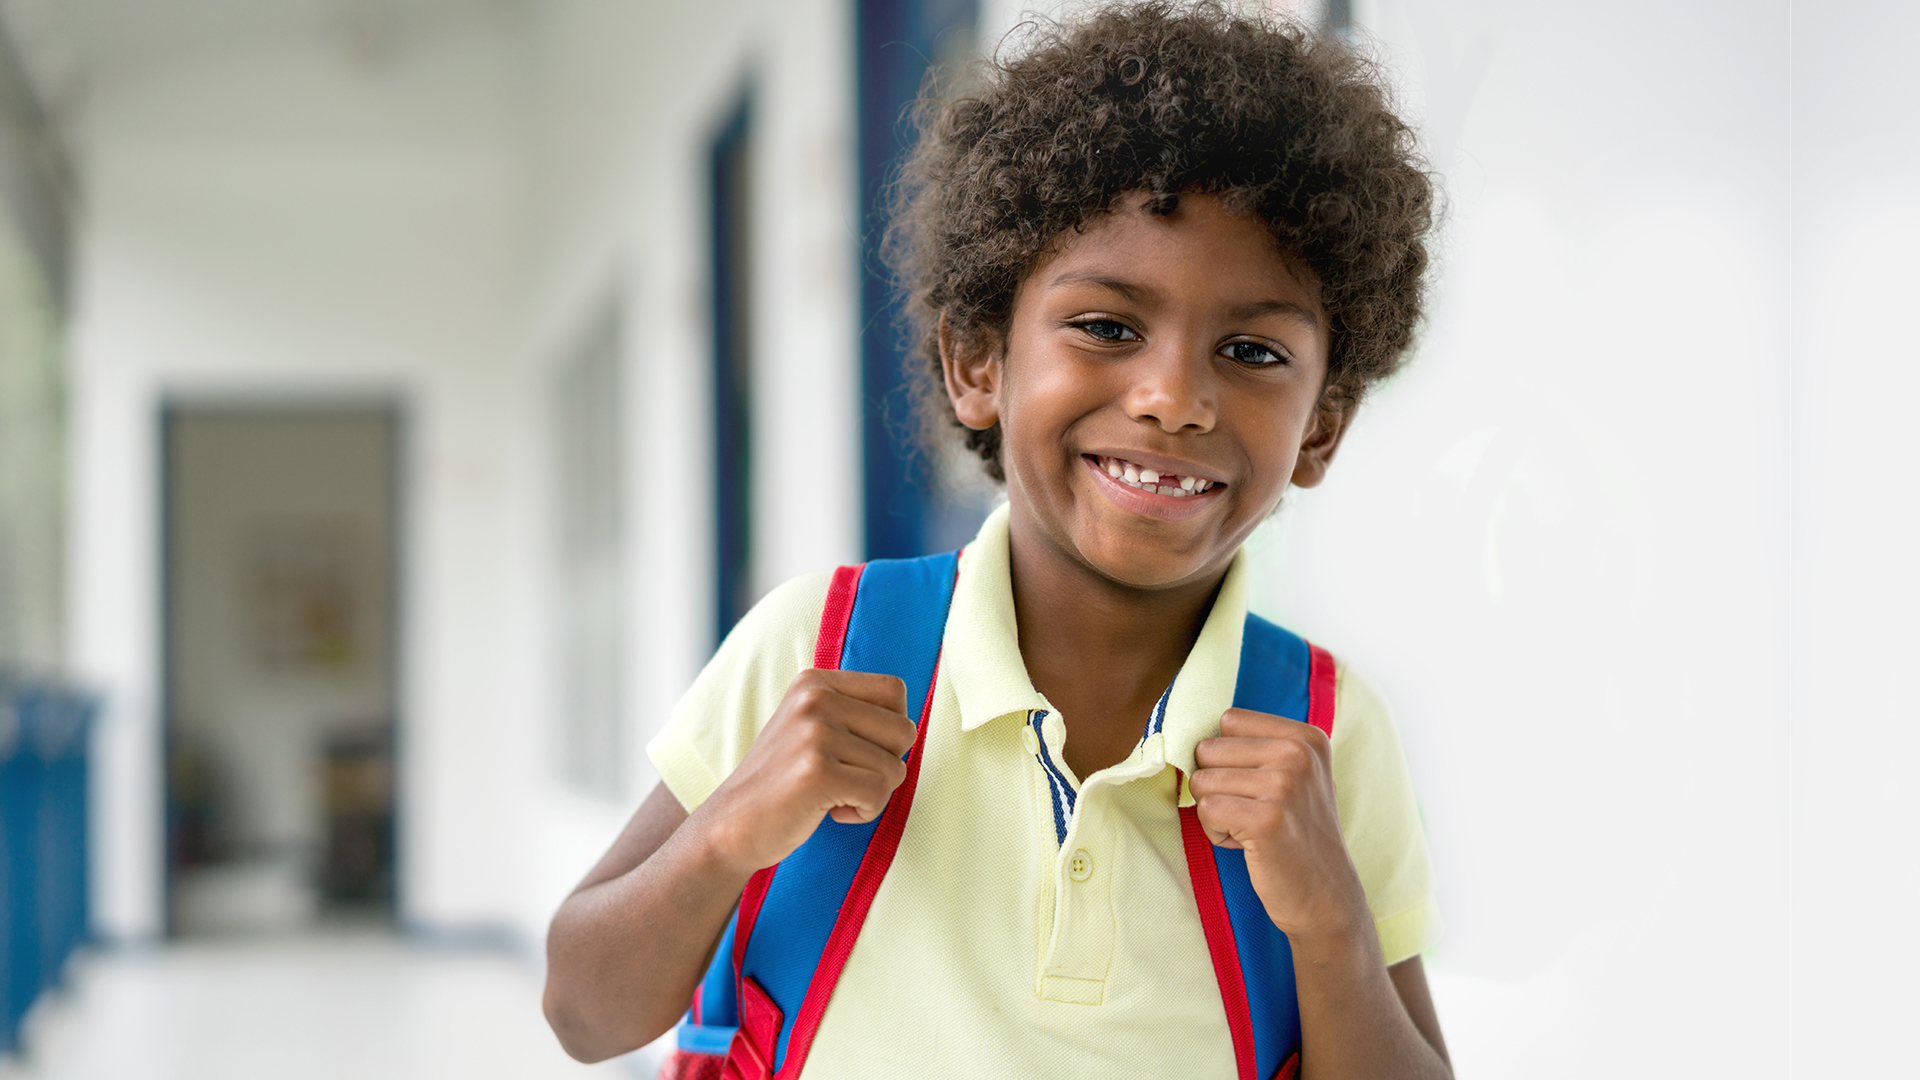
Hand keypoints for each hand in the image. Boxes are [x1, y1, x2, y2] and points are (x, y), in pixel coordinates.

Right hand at [690, 669, 915, 875]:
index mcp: (815, 682)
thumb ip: (853, 714)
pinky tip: (829, 812)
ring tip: (833, 796)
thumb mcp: (812, 729)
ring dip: (872, 794)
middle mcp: (815, 698)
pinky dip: (864, 812)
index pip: (895, 690)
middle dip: (886, 765)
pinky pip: (879, 793)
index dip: (890, 730)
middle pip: (903, 730)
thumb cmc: (783, 784)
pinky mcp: (816, 771)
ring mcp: (814, 733)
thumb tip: (911, 722)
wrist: (729, 827)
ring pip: (894, 767)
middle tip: (846, 779)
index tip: (857, 751)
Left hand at [1190, 709, 1369, 942]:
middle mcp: (1298, 753)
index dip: (1226, 757)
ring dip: (1215, 812)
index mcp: (1306, 737)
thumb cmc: (1297, 834)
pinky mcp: (1266, 818)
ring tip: (1251, 829)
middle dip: (1217, 786)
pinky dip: (1215, 833)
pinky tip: (1247, 844)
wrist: (1325, 897)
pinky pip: (1206, 810)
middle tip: (1252, 813)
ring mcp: (1284, 785)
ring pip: (1201, 780)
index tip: (1255, 787)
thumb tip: (1191, 733)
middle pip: (1209, 749)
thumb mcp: (1295, 777)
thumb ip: (1256, 749)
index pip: (1229, 721)